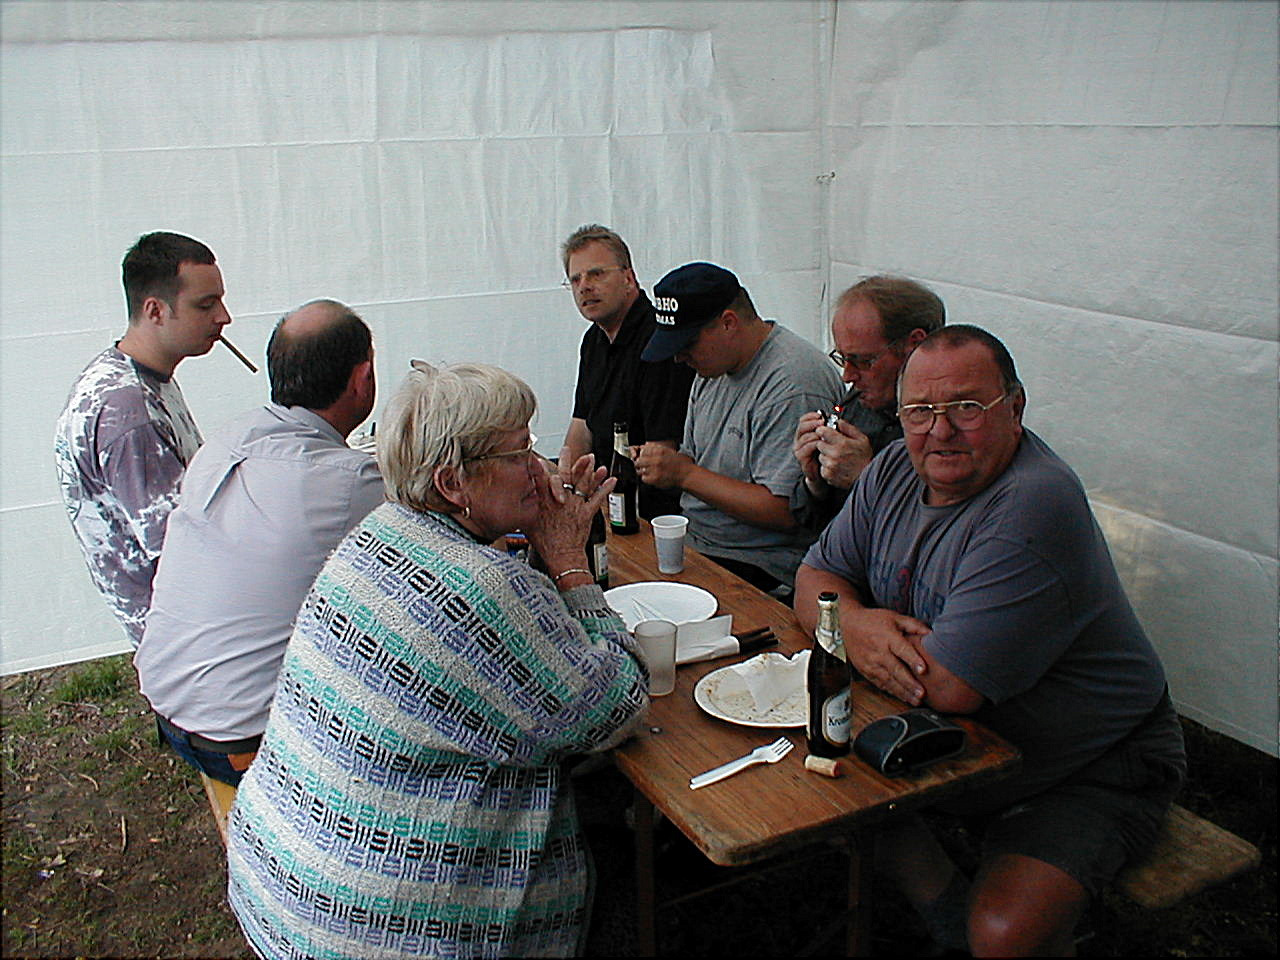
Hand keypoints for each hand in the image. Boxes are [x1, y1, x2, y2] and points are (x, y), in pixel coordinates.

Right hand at [526, 454, 613, 569]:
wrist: (563, 557)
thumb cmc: (546, 544)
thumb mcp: (529, 525)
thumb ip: (524, 511)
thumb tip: (516, 504)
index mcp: (545, 503)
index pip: (540, 480)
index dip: (536, 467)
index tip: (534, 457)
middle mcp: (561, 501)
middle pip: (564, 477)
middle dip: (565, 461)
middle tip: (566, 449)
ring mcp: (575, 506)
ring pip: (582, 483)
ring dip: (587, 469)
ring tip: (590, 458)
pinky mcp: (587, 513)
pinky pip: (598, 498)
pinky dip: (605, 488)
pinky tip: (611, 479)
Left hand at [634, 443, 693, 489]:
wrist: (688, 475)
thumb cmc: (682, 464)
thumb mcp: (671, 451)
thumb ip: (658, 449)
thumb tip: (647, 446)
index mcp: (660, 452)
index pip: (643, 451)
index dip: (642, 454)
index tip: (643, 456)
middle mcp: (656, 460)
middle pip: (639, 461)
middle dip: (639, 463)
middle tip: (642, 465)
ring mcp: (654, 471)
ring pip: (640, 470)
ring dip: (642, 470)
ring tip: (648, 471)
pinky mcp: (655, 480)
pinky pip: (644, 478)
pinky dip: (646, 478)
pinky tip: (651, 476)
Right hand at [793, 411, 826, 489]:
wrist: (824, 472)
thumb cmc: (828, 454)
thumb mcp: (830, 439)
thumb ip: (832, 429)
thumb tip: (838, 419)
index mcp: (806, 433)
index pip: (803, 420)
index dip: (810, 416)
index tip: (820, 414)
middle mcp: (800, 440)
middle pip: (801, 427)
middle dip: (812, 423)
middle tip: (822, 422)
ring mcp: (799, 449)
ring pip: (804, 437)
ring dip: (814, 434)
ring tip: (823, 433)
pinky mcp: (801, 457)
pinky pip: (806, 448)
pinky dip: (814, 444)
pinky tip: (821, 444)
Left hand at [814, 420, 872, 489]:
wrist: (868, 478)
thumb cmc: (865, 458)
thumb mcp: (862, 439)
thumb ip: (848, 428)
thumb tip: (838, 421)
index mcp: (842, 443)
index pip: (822, 431)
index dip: (823, 431)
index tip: (826, 432)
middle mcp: (834, 454)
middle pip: (819, 444)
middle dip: (825, 444)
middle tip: (835, 447)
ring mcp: (830, 466)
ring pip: (820, 456)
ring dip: (826, 456)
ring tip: (838, 458)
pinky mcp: (828, 475)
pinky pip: (822, 467)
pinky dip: (827, 467)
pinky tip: (837, 467)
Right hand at [842, 607, 930, 705]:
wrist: (846, 625)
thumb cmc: (872, 620)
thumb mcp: (894, 617)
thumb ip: (914, 626)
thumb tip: (932, 634)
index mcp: (887, 636)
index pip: (902, 649)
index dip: (913, 660)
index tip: (924, 670)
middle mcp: (878, 651)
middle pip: (896, 669)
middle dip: (909, 683)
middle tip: (922, 693)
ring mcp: (871, 663)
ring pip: (888, 680)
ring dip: (903, 691)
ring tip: (916, 700)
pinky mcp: (866, 670)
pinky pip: (880, 683)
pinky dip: (892, 691)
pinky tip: (902, 697)